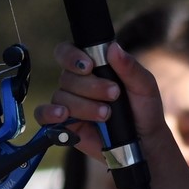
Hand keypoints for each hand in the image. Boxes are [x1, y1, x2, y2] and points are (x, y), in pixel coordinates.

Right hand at [33, 41, 164, 160]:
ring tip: (105, 114)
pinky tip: (64, 116)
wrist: (144, 141)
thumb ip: (130, 67)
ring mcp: (69, 103)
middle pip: (67, 77)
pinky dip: (50, 113)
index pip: (67, 52)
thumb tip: (113, 47)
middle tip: (114, 94)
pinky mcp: (63, 124)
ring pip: (61, 96)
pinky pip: (43, 114)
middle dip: (91, 87)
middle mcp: (77, 83)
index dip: (72, 56)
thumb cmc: (144, 110)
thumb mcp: (144, 85)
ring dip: (84, 105)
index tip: (89, 66)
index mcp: (92, 67)